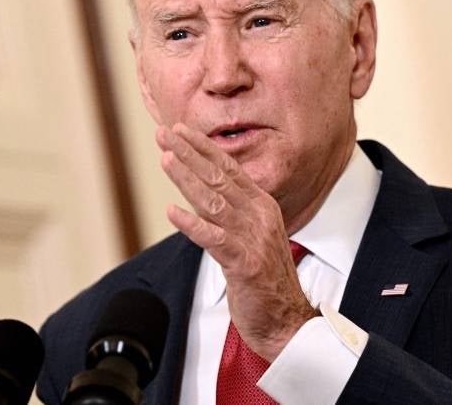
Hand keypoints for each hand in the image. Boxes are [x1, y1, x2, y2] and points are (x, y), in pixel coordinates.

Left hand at [157, 123, 316, 360]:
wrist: (286, 320)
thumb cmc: (264, 280)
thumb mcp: (250, 235)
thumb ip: (230, 212)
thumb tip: (201, 191)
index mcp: (261, 205)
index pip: (229, 168)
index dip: (203, 148)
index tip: (180, 130)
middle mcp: (259, 216)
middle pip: (219, 177)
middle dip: (189, 153)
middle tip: (165, 134)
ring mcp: (253, 238)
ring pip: (214, 201)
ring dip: (186, 178)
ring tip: (165, 159)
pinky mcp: (245, 263)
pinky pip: (214, 239)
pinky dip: (192, 224)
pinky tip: (171, 212)